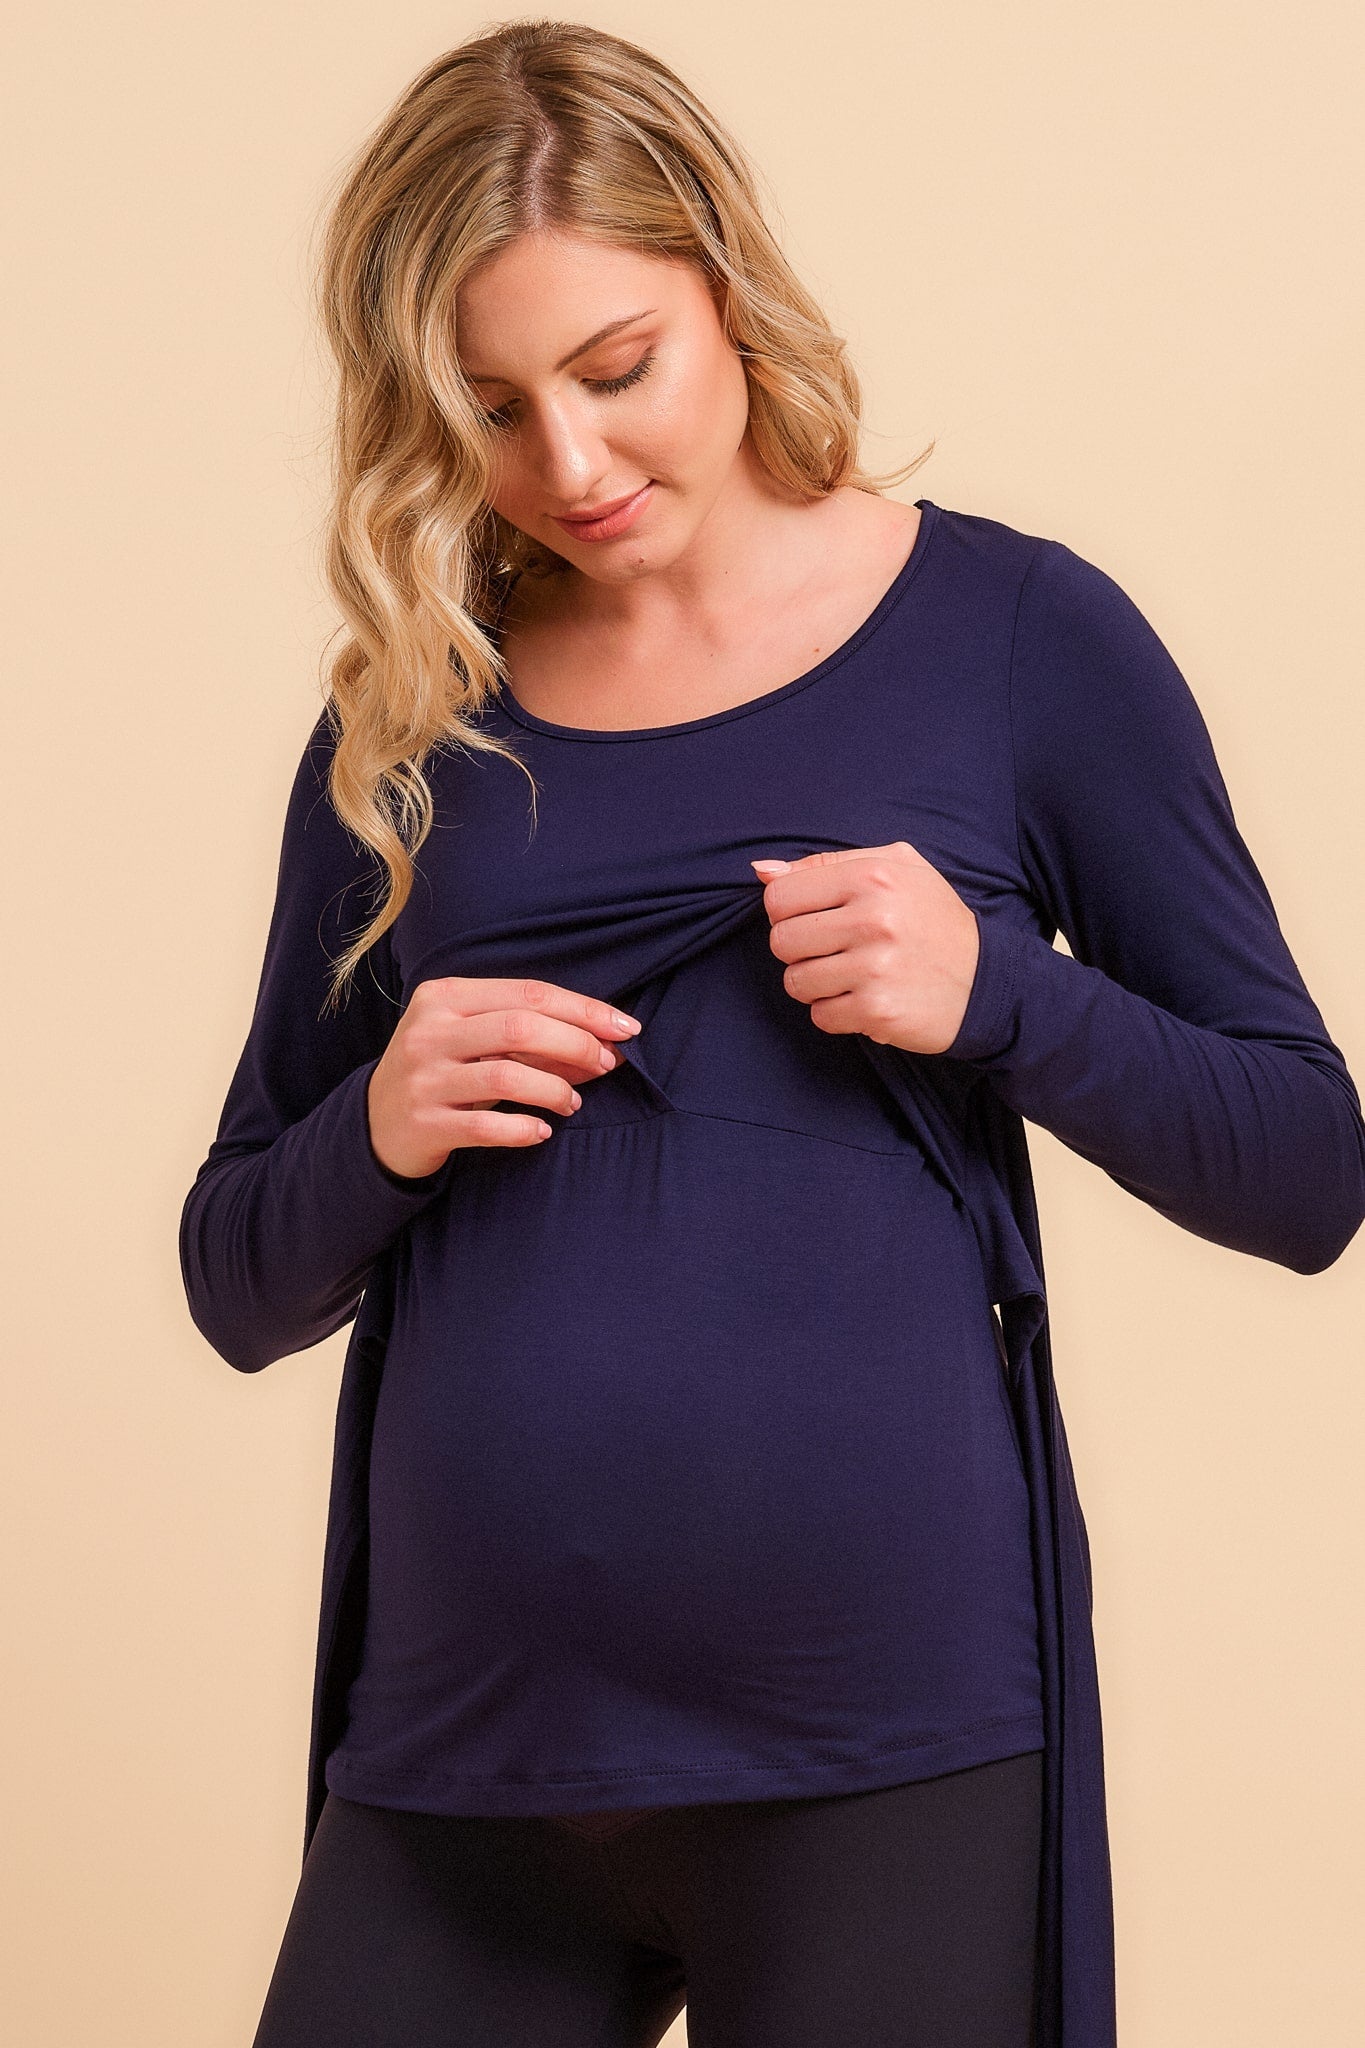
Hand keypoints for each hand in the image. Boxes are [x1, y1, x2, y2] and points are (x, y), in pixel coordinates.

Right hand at [367, 977, 641, 1177]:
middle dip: (577, 1045)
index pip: (528, 993)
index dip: (584, 1010)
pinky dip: (523, 1128)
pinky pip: (486, 1126)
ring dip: (554, 1089)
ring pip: (506, 1075)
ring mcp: (423, 1078)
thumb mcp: (471, 1037)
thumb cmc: (442, 1070)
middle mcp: (429, 1031)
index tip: (626, 1028)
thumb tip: (605, 1043)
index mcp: (443, 996)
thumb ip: (527, 1034)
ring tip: (572, 1102)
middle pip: (520, 1027)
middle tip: (608, 1064)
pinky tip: (542, 1130)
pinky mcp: (424, 1123)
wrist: (376, 1123)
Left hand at [750, 842, 979, 1056]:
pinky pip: (820, 1015)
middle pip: (781, 940)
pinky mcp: (877, 1010)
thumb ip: (824, 864)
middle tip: (833, 950)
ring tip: (849, 975)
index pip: (780, 896)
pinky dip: (836, 1012)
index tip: (813, 919)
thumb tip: (761, 870)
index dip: (788, 911)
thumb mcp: (895, 869)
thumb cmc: (934, 919)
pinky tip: (864, 998)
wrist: (988, 980)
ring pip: (795, 981)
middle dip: (799, 949)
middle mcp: (873, 919)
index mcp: (873, 875)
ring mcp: (875, 968)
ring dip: (815, 984)